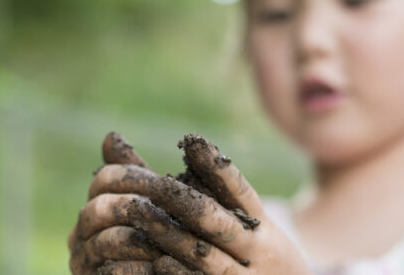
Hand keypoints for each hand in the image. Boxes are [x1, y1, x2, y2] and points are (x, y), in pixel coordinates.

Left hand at [68, 133, 312, 273]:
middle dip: (184, 201)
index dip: (217, 167)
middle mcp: (256, 249)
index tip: (193, 142)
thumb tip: (190, 160)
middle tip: (155, 183)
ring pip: (206, 255)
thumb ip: (227, 204)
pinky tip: (157, 261)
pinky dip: (180, 273)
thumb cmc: (265, 257)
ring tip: (139, 212)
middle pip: (219, 222)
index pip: (240, 191)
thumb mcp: (258, 230)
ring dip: (170, 234)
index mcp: (262, 225)